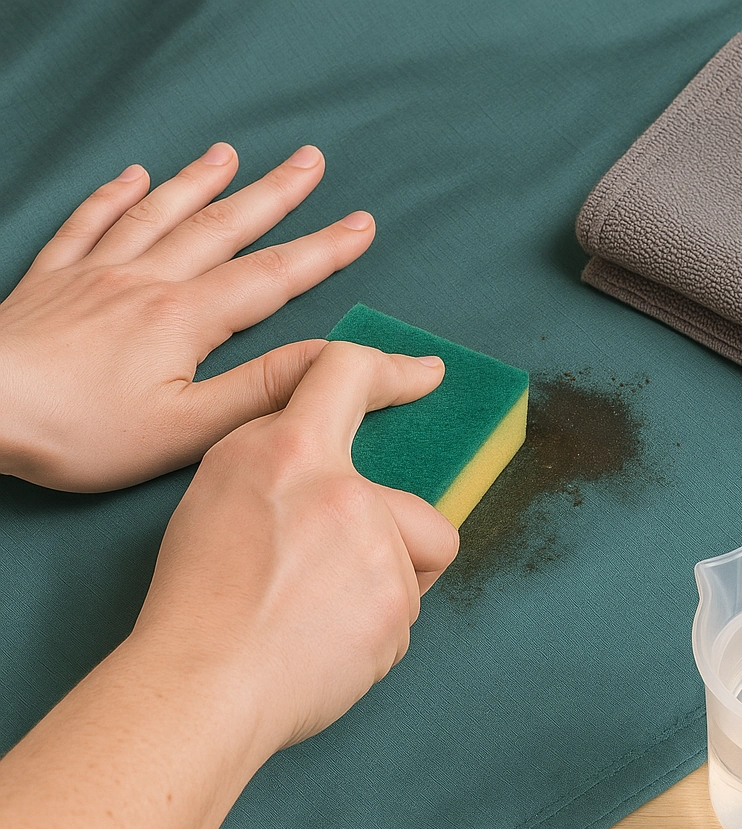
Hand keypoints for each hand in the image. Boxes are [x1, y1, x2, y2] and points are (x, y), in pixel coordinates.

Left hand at [0, 142, 373, 490]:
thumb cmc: (82, 430)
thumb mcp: (189, 426)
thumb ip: (262, 390)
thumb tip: (330, 361)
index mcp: (186, 318)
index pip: (272, 276)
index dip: (322, 250)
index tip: (360, 224)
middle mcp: (146, 280)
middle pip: (222, 226)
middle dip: (273, 194)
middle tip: (309, 161)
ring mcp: (95, 273)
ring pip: (160, 213)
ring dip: (201, 182)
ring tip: (230, 155)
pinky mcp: (51, 280)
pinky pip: (88, 223)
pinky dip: (114, 196)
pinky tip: (132, 176)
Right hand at [129, 340, 459, 750]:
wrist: (202, 685)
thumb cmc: (195, 596)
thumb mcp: (216, 489)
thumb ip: (273, 452)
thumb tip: (315, 440)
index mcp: (290, 454)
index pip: (346, 373)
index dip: (388, 370)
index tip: (425, 375)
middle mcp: (346, 496)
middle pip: (414, 503)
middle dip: (395, 536)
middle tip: (338, 570)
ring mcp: (380, 556)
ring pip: (414, 567)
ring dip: (381, 587)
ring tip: (317, 615)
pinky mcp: (397, 613)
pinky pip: (403, 615)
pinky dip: (374, 630)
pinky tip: (325, 644)